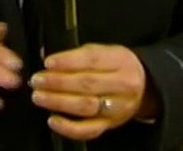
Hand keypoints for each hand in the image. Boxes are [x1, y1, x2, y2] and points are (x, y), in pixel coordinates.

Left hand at [29, 43, 156, 140]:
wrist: (145, 87)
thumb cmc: (117, 66)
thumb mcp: (104, 52)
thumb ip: (77, 54)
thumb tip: (46, 54)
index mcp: (119, 60)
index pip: (91, 59)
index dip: (67, 61)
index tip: (47, 62)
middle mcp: (121, 84)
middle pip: (86, 83)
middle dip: (57, 82)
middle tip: (37, 80)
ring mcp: (116, 107)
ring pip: (86, 106)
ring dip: (58, 102)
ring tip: (39, 96)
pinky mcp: (110, 125)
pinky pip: (88, 130)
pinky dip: (68, 127)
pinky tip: (52, 120)